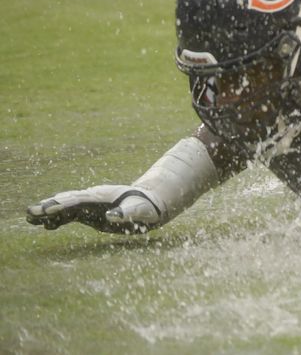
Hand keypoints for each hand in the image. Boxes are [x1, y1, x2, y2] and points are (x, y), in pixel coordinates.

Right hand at [27, 185, 163, 233]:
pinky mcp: (89, 213)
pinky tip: (46, 226)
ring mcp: (89, 205)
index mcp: (102, 196)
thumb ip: (126, 213)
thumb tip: (111, 216)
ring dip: (49, 213)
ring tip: (29, 217)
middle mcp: (92, 198)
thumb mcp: (139, 211)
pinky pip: (70, 216)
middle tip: (31, 211)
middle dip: (49, 206)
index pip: (79, 199)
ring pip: (65, 208)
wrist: (149, 202)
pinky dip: (58, 220)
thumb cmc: (145, 207)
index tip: (48, 208)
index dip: (64, 204)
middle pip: (67, 201)